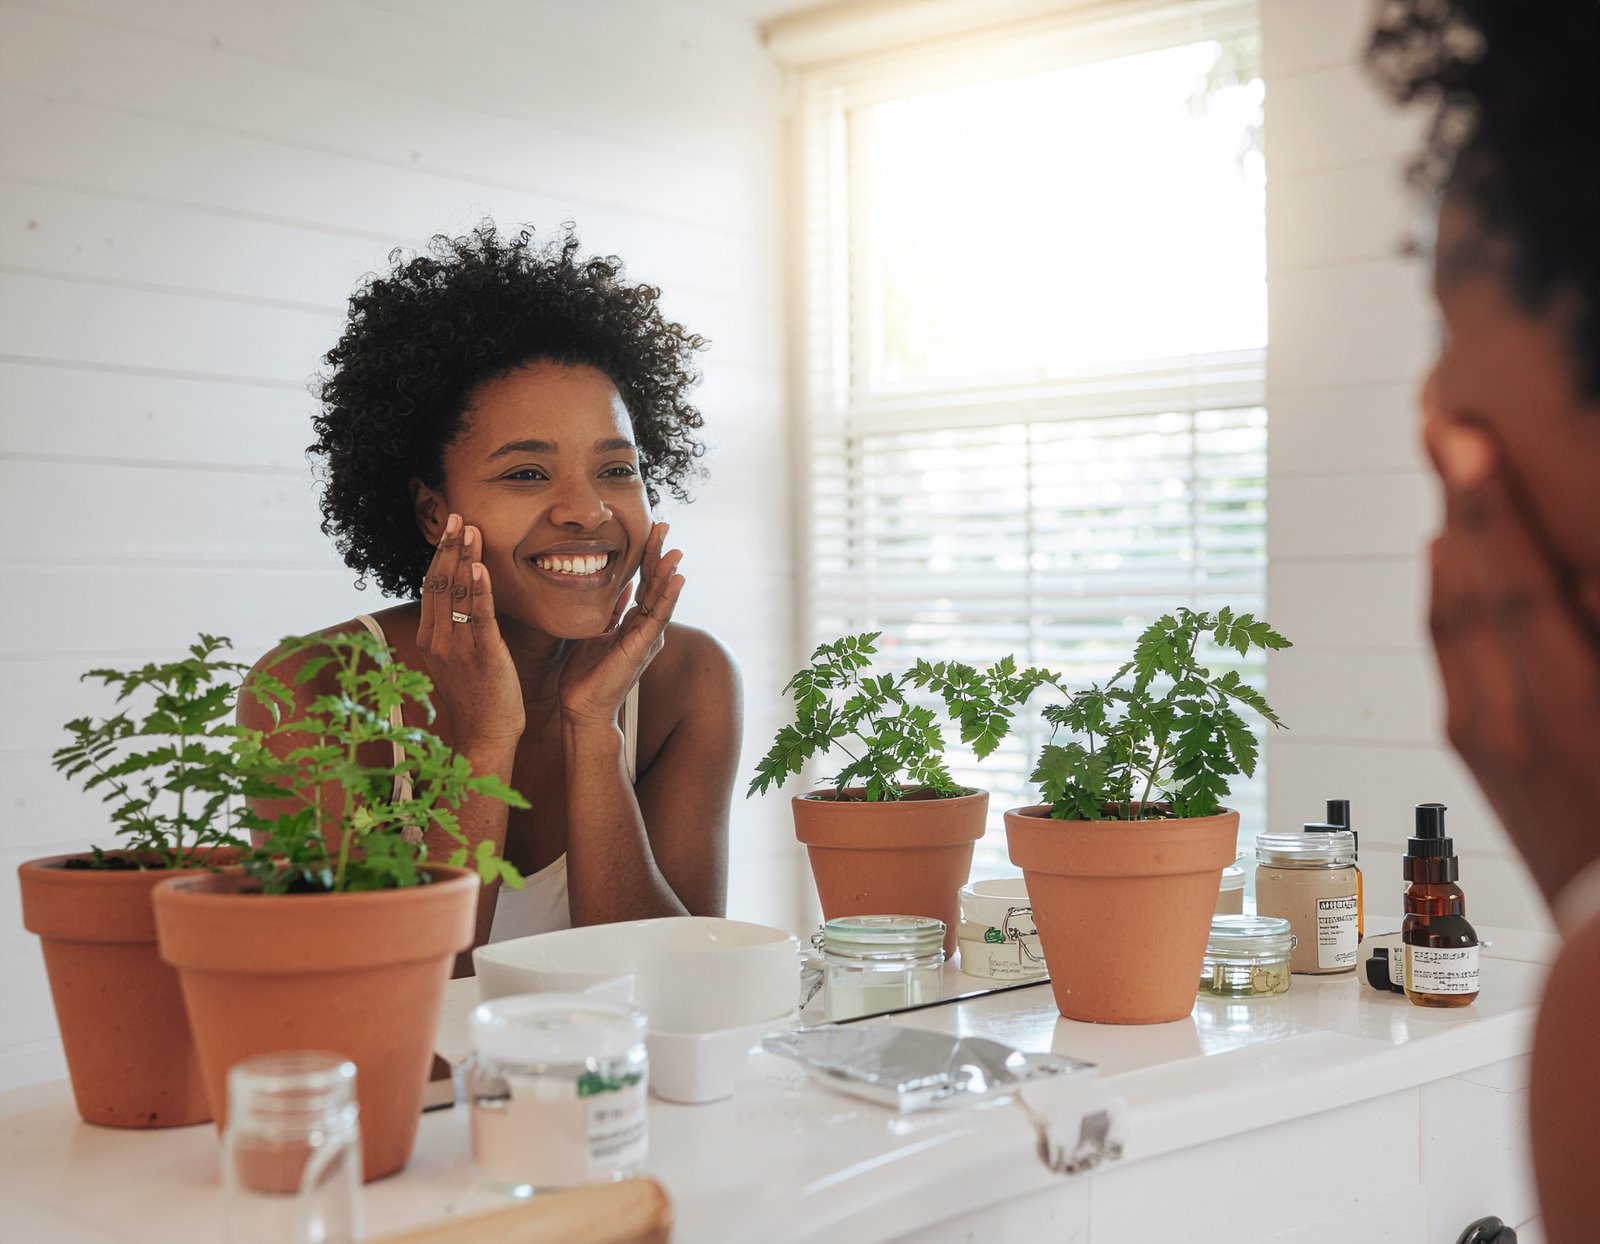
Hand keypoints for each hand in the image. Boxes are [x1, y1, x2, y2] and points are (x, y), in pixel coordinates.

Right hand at [417, 513, 525, 746]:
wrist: (485, 737)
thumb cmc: (478, 698)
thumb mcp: (458, 660)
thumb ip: (456, 630)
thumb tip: (463, 601)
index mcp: (431, 639)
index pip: (431, 587)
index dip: (440, 555)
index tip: (450, 529)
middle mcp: (438, 640)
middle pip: (439, 583)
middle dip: (448, 547)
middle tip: (457, 516)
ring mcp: (458, 648)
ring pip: (456, 594)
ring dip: (464, 557)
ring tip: (470, 529)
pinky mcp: (483, 656)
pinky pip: (479, 616)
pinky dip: (479, 589)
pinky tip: (481, 566)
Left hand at [559, 522, 684, 726]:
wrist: (582, 708)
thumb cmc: (586, 676)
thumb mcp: (597, 632)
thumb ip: (611, 612)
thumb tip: (619, 588)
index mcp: (634, 625)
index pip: (643, 584)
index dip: (646, 557)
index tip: (650, 531)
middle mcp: (645, 630)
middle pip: (655, 585)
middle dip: (659, 555)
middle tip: (663, 526)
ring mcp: (646, 639)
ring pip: (661, 598)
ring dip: (668, 572)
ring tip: (675, 548)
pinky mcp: (642, 647)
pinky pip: (658, 617)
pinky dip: (669, 597)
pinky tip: (677, 578)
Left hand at [1425, 413, 1599, 904]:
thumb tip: (1587, 574)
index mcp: (1566, 703)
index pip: (1509, 578)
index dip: (1483, 499)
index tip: (1460, 430)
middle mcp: (1504, 714)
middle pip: (1463, 583)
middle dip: (1454, 498)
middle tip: (1441, 423)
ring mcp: (1478, 734)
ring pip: (1446, 614)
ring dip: (1448, 540)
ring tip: (1451, 477)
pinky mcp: (1468, 750)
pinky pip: (1445, 652)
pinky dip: (1446, 596)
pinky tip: (1449, 563)